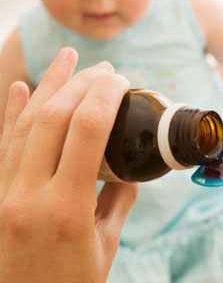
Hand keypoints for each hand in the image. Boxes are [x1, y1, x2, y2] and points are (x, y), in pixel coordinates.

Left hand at [0, 47, 137, 282]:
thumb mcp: (106, 245)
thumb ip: (120, 199)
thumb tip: (129, 166)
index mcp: (66, 209)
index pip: (87, 130)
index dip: (105, 95)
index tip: (122, 81)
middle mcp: (28, 195)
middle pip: (53, 117)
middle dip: (81, 83)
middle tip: (103, 70)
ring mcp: (5, 194)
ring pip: (25, 124)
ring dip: (48, 85)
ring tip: (68, 58)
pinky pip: (2, 146)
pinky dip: (11, 113)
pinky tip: (18, 87)